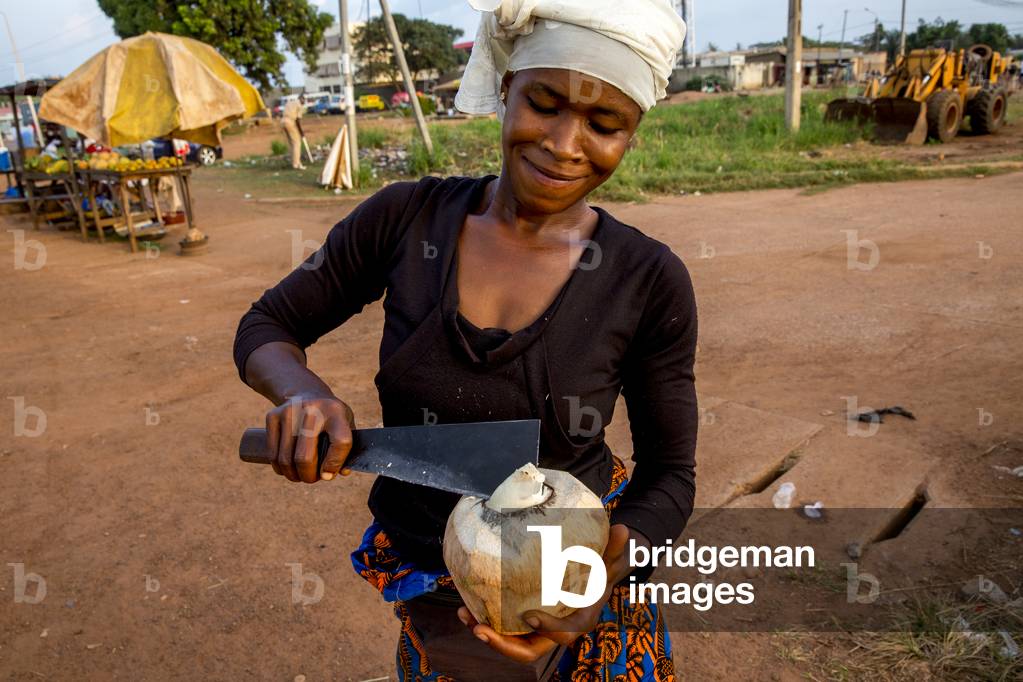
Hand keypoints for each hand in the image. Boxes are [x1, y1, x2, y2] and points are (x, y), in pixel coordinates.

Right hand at [265, 394, 354, 483]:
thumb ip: (345, 450)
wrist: (306, 391)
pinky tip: (287, 469)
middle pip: (305, 457)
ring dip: (293, 475)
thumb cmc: (330, 416)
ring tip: (300, 476)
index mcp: (336, 412)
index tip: (328, 475)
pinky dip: (280, 468)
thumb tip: (333, 474)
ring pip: (286, 459)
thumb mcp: (345, 425)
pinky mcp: (273, 416)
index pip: (340, 442)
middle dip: (308, 476)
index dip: (334, 464)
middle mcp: (312, 409)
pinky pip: (273, 453)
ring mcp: (290, 411)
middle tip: (312, 479)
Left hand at [456, 524, 636, 663]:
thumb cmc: (603, 565)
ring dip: (487, 633)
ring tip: (465, 614)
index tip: (531, 617)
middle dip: (503, 645)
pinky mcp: (526, 620)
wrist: (596, 572)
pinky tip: (467, 606)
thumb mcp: (612, 556)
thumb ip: (615, 547)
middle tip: (480, 629)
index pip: (566, 634)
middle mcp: (558, 629)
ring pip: (512, 642)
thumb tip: (625, 530)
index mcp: (581, 619)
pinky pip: (505, 628)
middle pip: (530, 650)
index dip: (549, 630)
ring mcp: (540, 628)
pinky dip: (486, 620)